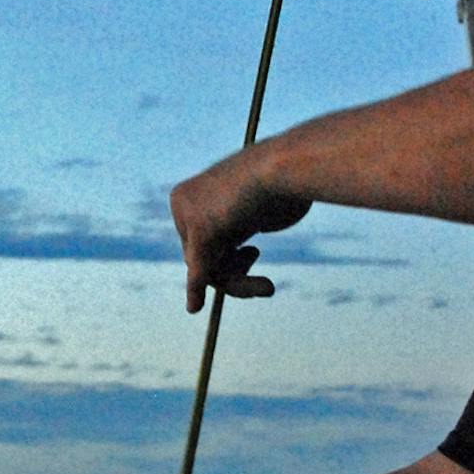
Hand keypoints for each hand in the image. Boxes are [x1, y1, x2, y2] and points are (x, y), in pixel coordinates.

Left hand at [169, 146, 311, 312]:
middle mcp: (183, 203)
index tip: (254, 254)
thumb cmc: (285, 182)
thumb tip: (237, 254)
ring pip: (205, 268)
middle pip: (200, 255)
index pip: (199, 239)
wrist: (289, 165)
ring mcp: (188, 216)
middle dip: (233, 270)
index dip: (226, 256)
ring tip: (268, 288)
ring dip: (237, 285)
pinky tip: (195, 307)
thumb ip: (238, 227)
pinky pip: (199, 269)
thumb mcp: (256, 208)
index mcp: (193, 193)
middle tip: (265, 283)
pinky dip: (196, 290)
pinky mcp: (201, 231)